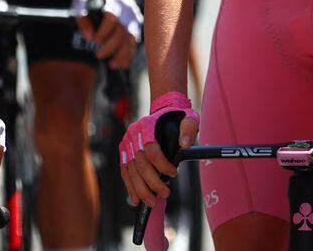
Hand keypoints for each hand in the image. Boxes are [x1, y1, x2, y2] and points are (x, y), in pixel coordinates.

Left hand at [73, 0, 140, 67]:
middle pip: (122, 30)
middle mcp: (125, 9)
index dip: (103, 31)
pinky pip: (134, 41)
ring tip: (112, 64)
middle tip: (99, 55)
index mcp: (111, 0)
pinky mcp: (137, 24)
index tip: (94, 40)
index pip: (111, 17)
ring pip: (131, 37)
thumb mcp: (81, 2)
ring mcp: (133, 17)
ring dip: (122, 54)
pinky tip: (122, 63)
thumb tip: (88, 37)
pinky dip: (129, 53)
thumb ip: (82, 19)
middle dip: (111, 46)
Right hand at [120, 92, 199, 207]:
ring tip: (152, 202)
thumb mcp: (188, 118)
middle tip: (165, 194)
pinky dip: (130, 186)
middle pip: (139, 164)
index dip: (162, 165)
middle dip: (151, 183)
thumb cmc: (176, 116)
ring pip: (130, 171)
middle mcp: (133, 135)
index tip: (174, 174)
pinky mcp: (124, 151)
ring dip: (140, 189)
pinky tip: (136, 199)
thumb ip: (189, 128)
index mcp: (146, 126)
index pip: (151, 150)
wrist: (163, 110)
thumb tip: (185, 144)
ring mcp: (127, 143)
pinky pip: (125, 171)